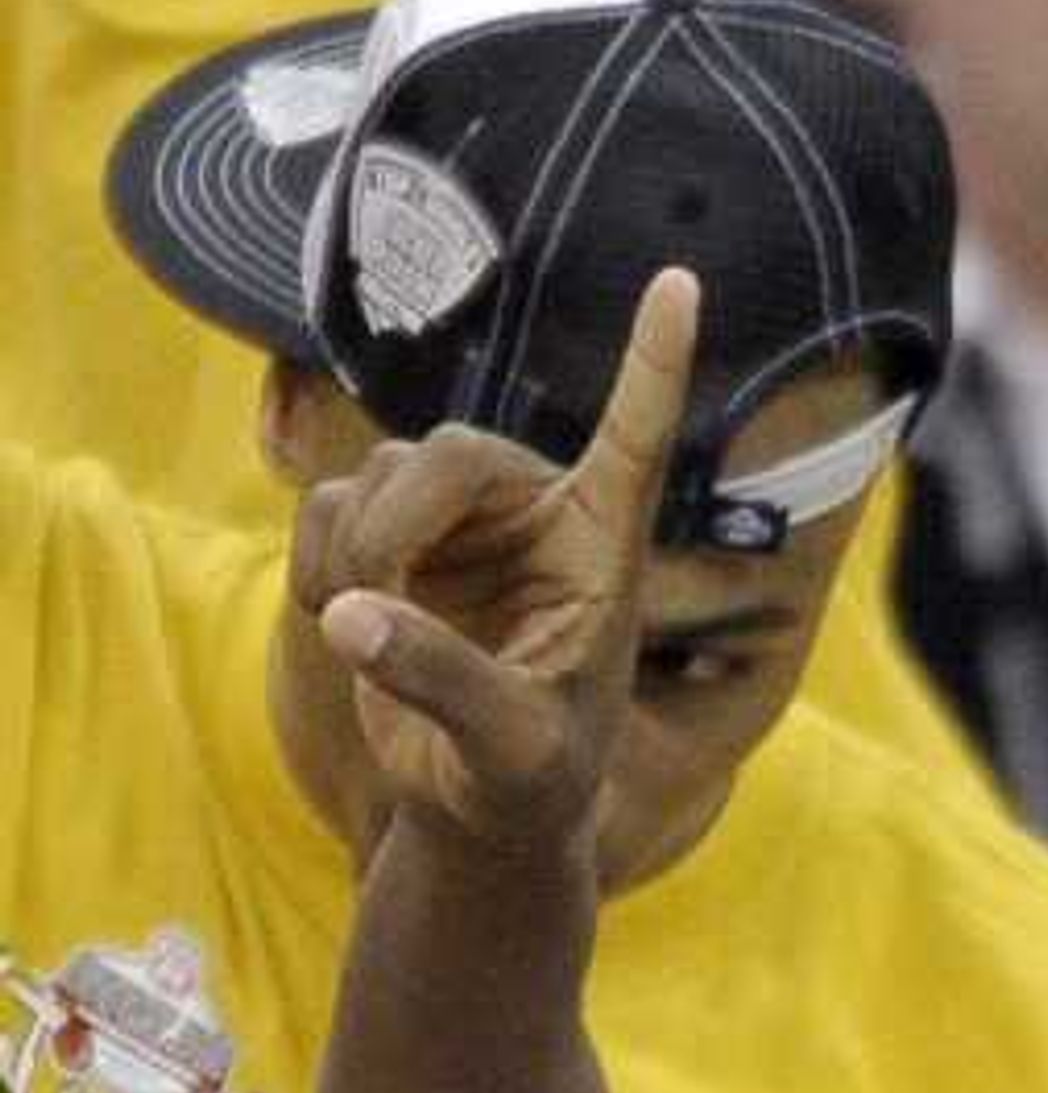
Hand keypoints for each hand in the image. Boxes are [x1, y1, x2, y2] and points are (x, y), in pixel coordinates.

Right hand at [300, 267, 698, 848]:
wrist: (473, 809)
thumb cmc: (527, 784)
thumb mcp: (507, 751)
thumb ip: (443, 682)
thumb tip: (353, 618)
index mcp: (602, 553)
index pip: (635, 443)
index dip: (653, 365)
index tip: (682, 283)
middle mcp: (535, 513)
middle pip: (449, 452)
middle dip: (398, 526)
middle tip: (372, 605)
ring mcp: (459, 517)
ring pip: (379, 475)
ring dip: (356, 559)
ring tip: (377, 643)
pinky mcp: (389, 531)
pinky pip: (327, 504)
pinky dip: (319, 567)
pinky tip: (349, 624)